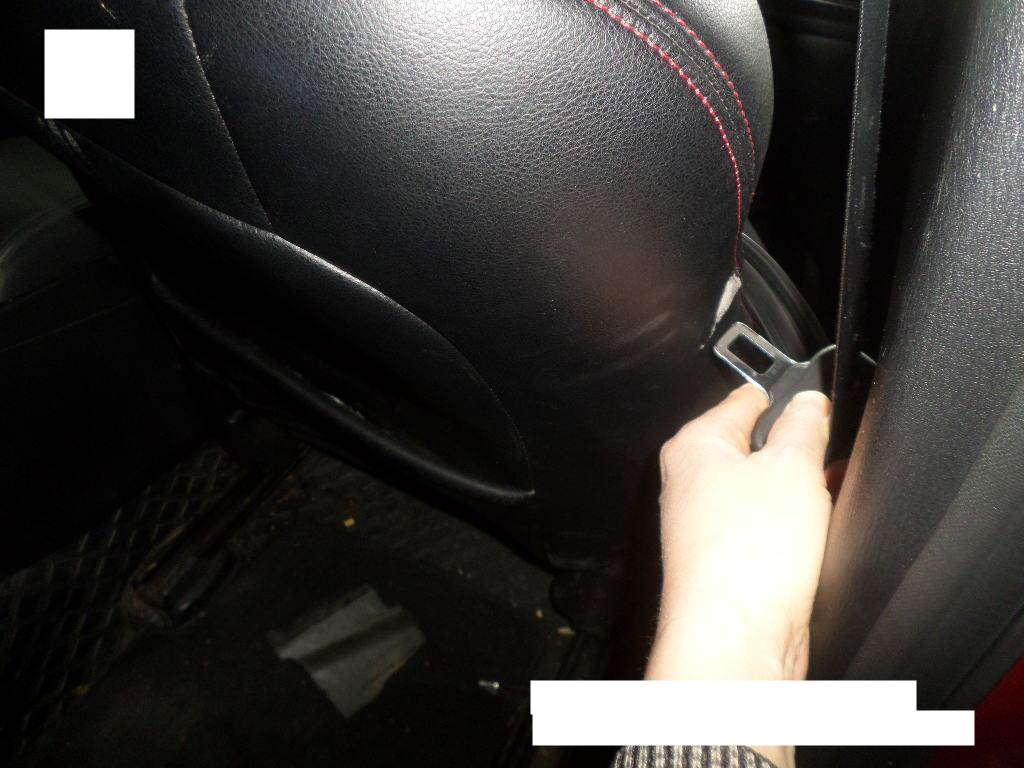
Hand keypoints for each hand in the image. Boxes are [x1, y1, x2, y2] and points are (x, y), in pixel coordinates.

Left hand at [646, 384, 831, 682]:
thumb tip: (809, 404)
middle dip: (792, 449)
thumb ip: (804, 425)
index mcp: (694, 446)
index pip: (739, 401)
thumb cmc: (744, 557)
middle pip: (751, 447)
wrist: (735, 636)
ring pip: (760, 490)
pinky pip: (763, 528)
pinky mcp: (725, 561)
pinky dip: (790, 524)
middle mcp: (690, 484)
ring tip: (822, 493)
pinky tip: (812, 532)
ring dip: (795, 490)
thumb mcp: (792, 466)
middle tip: (823, 449)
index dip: (779, 393)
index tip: (805, 392)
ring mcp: (705, 525)